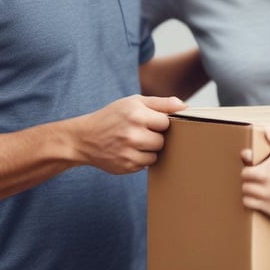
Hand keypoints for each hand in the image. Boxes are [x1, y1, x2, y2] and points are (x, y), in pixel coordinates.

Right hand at [69, 95, 185, 173]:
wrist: (84, 138)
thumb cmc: (113, 117)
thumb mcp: (133, 102)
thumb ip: (161, 103)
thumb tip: (185, 106)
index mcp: (136, 114)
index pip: (166, 123)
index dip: (159, 122)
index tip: (150, 121)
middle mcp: (132, 134)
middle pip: (162, 140)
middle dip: (155, 137)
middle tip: (141, 132)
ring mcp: (128, 152)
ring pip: (156, 154)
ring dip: (149, 149)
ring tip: (134, 142)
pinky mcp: (126, 166)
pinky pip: (146, 164)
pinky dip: (141, 159)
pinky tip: (128, 151)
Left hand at [240, 127, 269, 223]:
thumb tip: (267, 130)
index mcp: (268, 167)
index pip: (246, 160)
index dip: (248, 158)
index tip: (252, 158)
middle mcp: (263, 183)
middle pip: (243, 176)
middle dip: (249, 173)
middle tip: (257, 171)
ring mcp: (263, 197)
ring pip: (244, 189)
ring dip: (249, 185)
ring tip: (257, 183)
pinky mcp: (265, 208)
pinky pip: (247, 203)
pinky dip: (249, 198)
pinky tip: (258, 194)